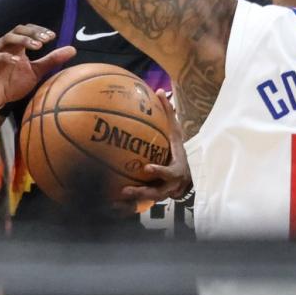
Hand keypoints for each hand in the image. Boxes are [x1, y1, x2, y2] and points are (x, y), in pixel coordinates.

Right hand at [0, 24, 75, 112]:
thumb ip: (51, 60)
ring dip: (22, 41)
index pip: (27, 30)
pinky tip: (17, 60)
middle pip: (18, 30)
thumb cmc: (13, 82)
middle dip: (33, 33)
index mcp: (17, 45)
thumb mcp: (36, 71)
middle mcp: (5, 46)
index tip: (53, 36)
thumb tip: (73, 49)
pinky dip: (6, 57)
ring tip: (37, 46)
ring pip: (6, 39)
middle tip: (46, 40)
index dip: (39, 30)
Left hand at [121, 90, 191, 206]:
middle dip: (141, 193)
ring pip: (147, 201)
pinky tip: (109, 203)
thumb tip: (160, 90)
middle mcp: (169, 186)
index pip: (169, 173)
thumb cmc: (177, 149)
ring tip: (114, 198)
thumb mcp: (175, 133)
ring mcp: (162, 194)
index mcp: (176, 170)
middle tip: (125, 190)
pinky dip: (128, 204)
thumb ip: (169, 114)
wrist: (186, 173)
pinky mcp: (153, 198)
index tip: (147, 167)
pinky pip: (140, 202)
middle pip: (157, 193)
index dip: (159, 172)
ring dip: (132, 201)